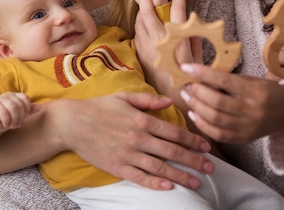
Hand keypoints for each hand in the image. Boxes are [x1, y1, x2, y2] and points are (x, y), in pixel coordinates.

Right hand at [0, 92, 40, 137]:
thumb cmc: (5, 118)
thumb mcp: (18, 115)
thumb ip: (28, 111)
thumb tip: (40, 107)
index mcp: (14, 95)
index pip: (25, 98)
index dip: (26, 109)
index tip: (23, 118)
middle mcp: (7, 95)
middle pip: (20, 104)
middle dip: (20, 117)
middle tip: (17, 124)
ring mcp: (0, 100)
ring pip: (13, 108)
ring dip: (14, 119)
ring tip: (12, 125)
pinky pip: (4, 113)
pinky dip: (7, 121)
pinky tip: (6, 124)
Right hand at [49, 92, 213, 189]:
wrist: (72, 123)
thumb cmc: (99, 107)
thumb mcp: (124, 97)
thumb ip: (148, 100)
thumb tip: (169, 102)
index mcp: (141, 120)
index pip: (174, 132)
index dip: (193, 140)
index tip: (207, 146)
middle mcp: (138, 138)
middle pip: (172, 151)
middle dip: (194, 160)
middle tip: (211, 168)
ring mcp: (128, 154)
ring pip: (160, 167)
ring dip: (180, 175)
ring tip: (196, 182)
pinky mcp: (117, 167)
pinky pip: (139, 177)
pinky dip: (155, 183)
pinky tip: (169, 187)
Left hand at [134, 0, 200, 96]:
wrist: (174, 98)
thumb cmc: (191, 77)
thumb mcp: (198, 56)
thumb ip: (193, 38)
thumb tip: (191, 22)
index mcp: (179, 38)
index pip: (178, 10)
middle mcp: (161, 40)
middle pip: (150, 12)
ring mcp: (148, 47)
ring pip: (140, 22)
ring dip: (142, 12)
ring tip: (142, 3)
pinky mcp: (140, 54)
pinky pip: (137, 34)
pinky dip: (139, 26)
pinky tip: (143, 24)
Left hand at [178, 40, 283, 142]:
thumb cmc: (267, 92)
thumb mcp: (252, 81)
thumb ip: (229, 80)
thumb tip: (200, 76)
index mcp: (257, 92)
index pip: (225, 81)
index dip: (204, 74)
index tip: (187, 68)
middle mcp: (253, 111)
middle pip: (218, 103)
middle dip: (197, 93)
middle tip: (186, 86)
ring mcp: (248, 127)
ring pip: (215, 119)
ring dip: (196, 107)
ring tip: (187, 97)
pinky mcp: (243, 139)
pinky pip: (218, 134)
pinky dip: (202, 124)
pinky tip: (194, 114)